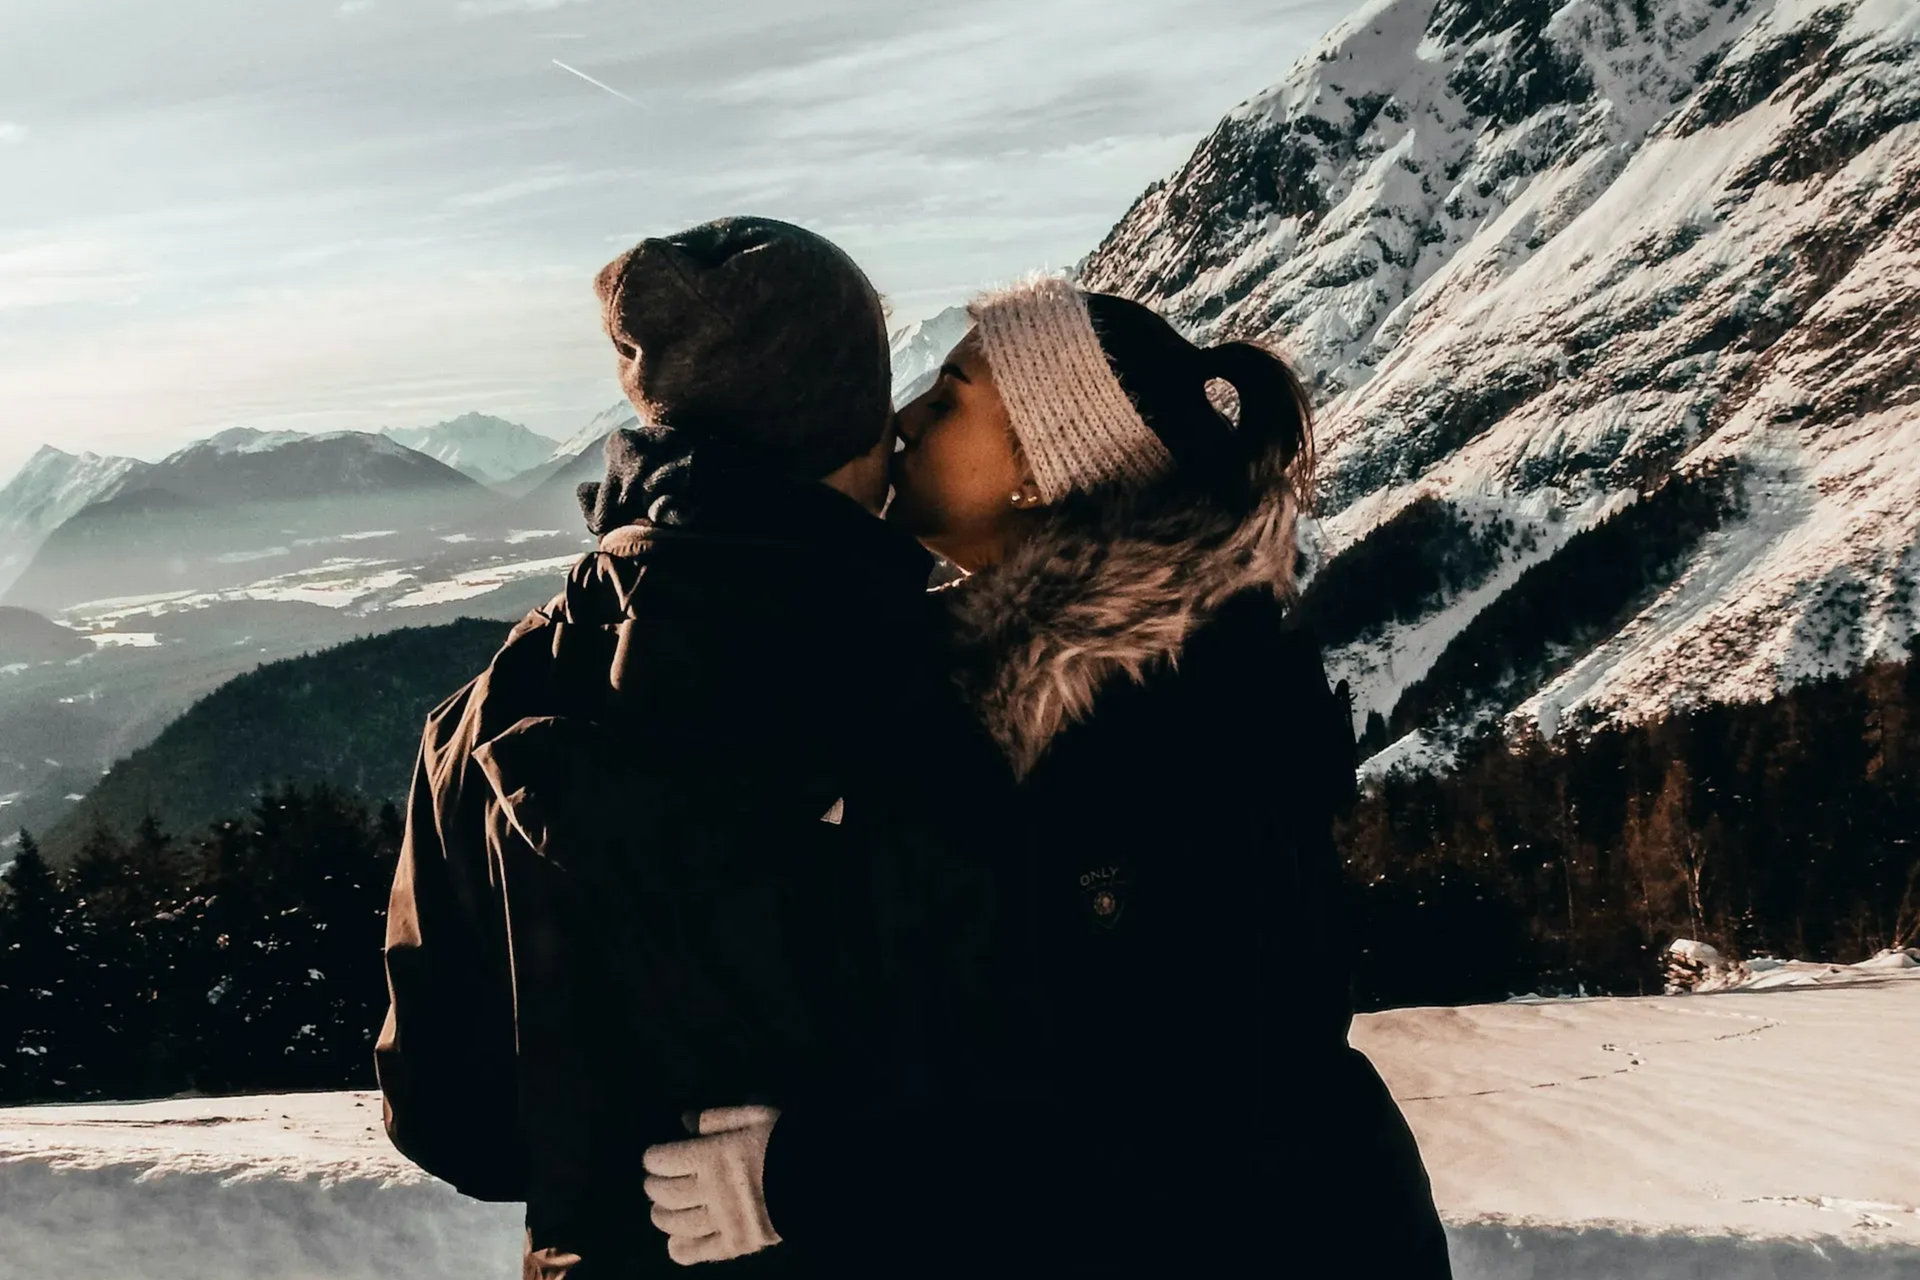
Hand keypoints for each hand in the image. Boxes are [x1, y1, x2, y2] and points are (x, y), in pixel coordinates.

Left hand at [644, 1105, 782, 1265]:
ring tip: (663, 1209)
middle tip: (656, 1183)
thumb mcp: (755, 1116)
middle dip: (654, 1187)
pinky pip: (696, 1252)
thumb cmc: (786, 1140)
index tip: (657, 1157)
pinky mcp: (735, 1245)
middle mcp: (712, 1190)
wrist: (822, 1178)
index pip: (662, 1160)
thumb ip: (717, 1118)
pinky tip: (675, 1241)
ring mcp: (722, 1221)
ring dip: (662, 1216)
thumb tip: (684, 1120)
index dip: (654, 1158)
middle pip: (664, 1192)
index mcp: (713, 1155)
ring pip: (675, 1223)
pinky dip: (679, 1248)